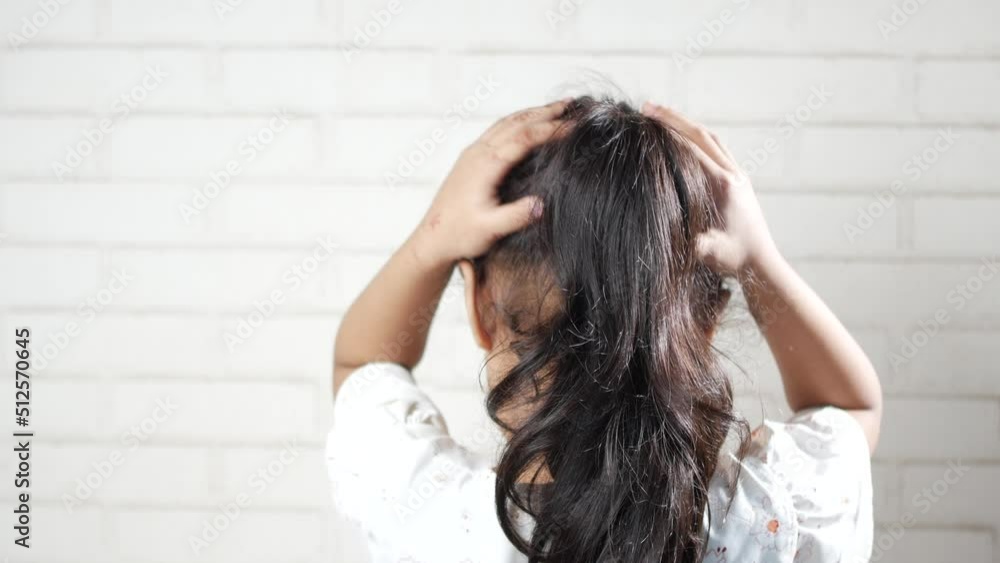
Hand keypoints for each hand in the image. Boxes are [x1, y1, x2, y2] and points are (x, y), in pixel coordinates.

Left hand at [411, 100, 568, 264]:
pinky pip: (497, 130)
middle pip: (517, 123)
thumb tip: (543, 204)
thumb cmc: (459, 235)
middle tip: (573, 105)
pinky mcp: (470, 158)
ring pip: (507, 123)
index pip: (524, 138)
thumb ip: (516, 216)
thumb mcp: (490, 230)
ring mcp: (473, 153)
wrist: (431, 238)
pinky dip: (518, 122)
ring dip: (533, 113)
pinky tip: (527, 123)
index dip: (551, 129)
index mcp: (486, 165)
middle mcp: (478, 153)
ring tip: (556, 108)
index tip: (575, 125)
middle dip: (546, 113)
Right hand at [641, 102, 778, 275]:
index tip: (645, 118)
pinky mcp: (739, 180)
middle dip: (673, 118)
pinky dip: (698, 138)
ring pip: (712, 139)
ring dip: (686, 125)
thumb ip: (693, 241)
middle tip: (647, 106)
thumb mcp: (709, 252)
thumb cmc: (734, 259)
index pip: (692, 147)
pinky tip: (683, 140)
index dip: (668, 130)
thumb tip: (666, 230)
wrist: (761, 263)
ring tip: (662, 117)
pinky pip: (717, 150)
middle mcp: (733, 174)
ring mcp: (738, 175)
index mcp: (723, 185)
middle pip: (702, 134)